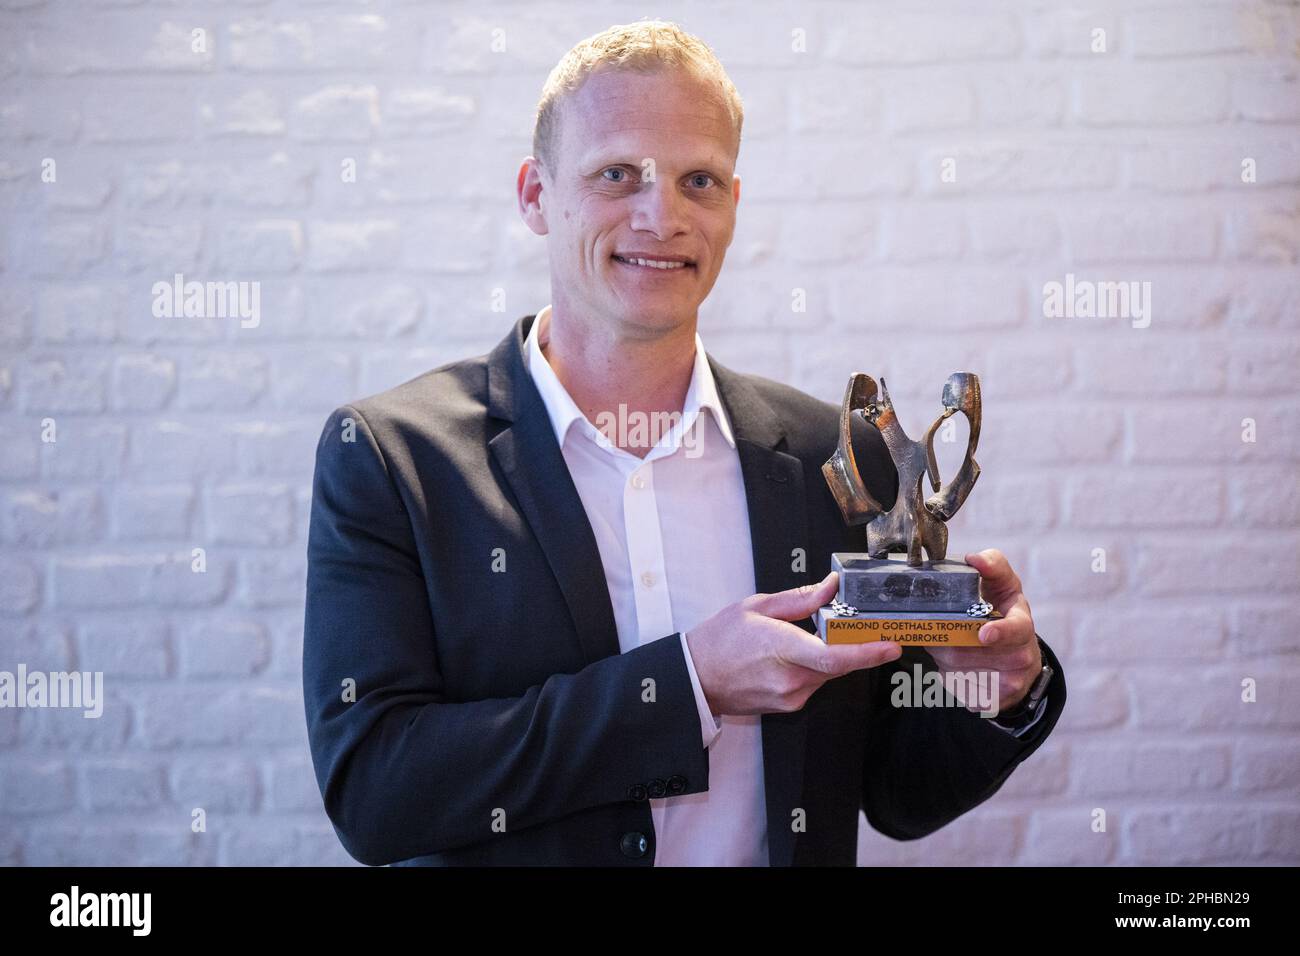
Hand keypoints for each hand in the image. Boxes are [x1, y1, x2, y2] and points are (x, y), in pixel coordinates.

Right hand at [685, 571, 902, 716]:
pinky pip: (815, 682)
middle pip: (839, 664)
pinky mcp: (789, 706)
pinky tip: (795, 654)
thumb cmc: (719, 640)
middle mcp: (790, 680)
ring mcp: (790, 697)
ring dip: (829, 654)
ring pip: (828, 673)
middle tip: (862, 626)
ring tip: (806, 636)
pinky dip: (815, 666)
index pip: (833, 656)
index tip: (891, 645)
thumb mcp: (757, 607)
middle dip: (853, 645)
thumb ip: (800, 599)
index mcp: (781, 649)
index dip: (867, 653)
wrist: (695, 678)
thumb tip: (831, 586)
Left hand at [925, 548, 1040, 715]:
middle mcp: (1022, 655)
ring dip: (945, 656)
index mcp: (1022, 623)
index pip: (1017, 629)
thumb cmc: (1001, 613)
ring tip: (947, 645)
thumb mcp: (1001, 584)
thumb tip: (974, 558)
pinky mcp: (995, 700)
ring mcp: (1011, 681)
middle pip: (974, 651)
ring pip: (962, 669)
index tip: (983, 633)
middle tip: (940, 631)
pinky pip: (960, 688)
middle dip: (951, 641)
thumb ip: (991, 566)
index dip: (1000, 632)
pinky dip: (949, 675)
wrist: (1013, 659)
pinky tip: (955, 666)